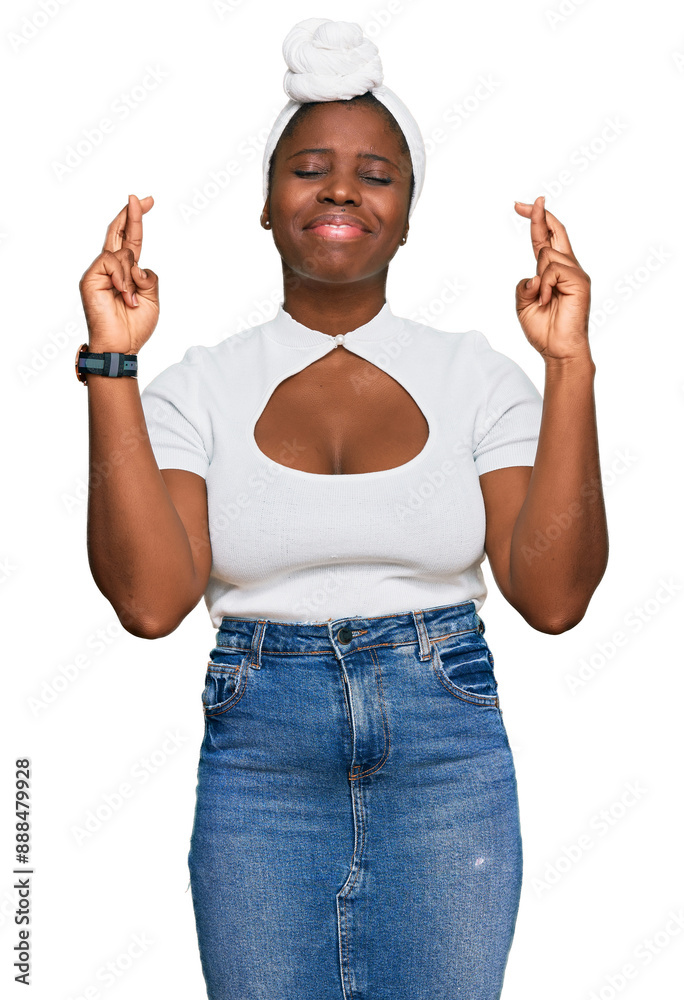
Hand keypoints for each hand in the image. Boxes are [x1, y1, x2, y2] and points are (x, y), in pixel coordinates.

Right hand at [79, 194, 158, 353]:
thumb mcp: (153, 298)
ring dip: (132, 277)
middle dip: (131, 214)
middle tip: (141, 198)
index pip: (131, 240)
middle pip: (117, 233)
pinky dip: (123, 279)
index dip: (137, 220)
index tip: (147, 201)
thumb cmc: (135, 327)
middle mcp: (110, 269)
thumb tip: (138, 265)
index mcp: (126, 272)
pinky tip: (125, 296)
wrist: (121, 347)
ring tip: (132, 300)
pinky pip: (112, 263)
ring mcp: (98, 272)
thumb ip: (149, 277)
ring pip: (121, 253)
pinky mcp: (90, 278)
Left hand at [514, 196, 591, 361]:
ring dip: (538, 279)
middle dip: (538, 215)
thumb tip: (533, 276)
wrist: (558, 350)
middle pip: (555, 232)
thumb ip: (523, 286)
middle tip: (522, 202)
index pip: (544, 240)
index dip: (535, 221)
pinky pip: (552, 270)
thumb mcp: (523, 305)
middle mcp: (567, 268)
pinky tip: (547, 301)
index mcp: (552, 272)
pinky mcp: (579, 281)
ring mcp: (575, 273)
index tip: (521, 206)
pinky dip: (544, 286)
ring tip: (543, 301)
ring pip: (546, 255)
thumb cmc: (543, 330)